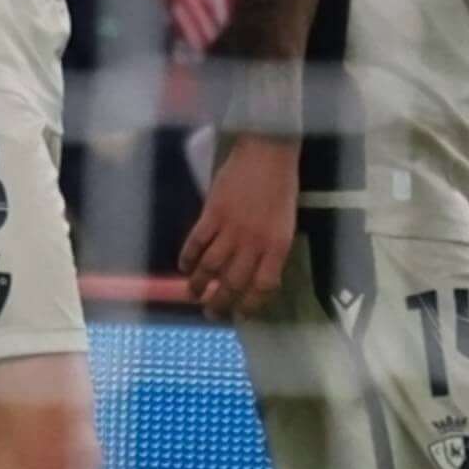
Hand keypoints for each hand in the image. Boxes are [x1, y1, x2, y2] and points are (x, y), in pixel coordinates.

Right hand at [180, 130, 303, 320]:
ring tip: (192, 294)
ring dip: (198, 285)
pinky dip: (187, 258)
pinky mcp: (212, 214)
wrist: (267, 154)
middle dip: (218, 303)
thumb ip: (270, 251)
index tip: (240, 315)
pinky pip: (195, 243)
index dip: (249, 306)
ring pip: (209, 268)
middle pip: (232, 283)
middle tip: (210, 312)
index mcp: (277, 247)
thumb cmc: (280, 188)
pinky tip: (184, 267)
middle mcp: (253, 243)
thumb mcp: (285, 225)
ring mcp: (231, 229)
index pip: (262, 287)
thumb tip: (255, 276)